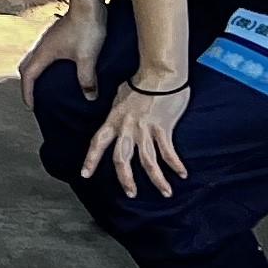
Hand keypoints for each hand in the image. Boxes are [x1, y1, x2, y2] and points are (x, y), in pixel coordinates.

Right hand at [17, 2, 109, 113]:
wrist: (89, 6)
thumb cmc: (86, 29)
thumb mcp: (88, 58)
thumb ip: (86, 79)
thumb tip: (89, 97)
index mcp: (44, 53)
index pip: (29, 76)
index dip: (28, 92)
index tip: (31, 106)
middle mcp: (42, 46)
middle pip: (26, 66)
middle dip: (28, 83)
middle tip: (35, 97)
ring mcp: (49, 39)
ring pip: (35, 59)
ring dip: (37, 73)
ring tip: (47, 85)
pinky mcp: (57, 35)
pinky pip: (45, 54)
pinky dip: (46, 65)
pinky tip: (61, 68)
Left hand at [82, 73, 191, 200]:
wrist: (160, 73)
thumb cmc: (142, 82)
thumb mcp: (121, 96)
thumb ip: (118, 112)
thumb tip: (116, 119)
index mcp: (113, 119)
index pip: (98, 142)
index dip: (91, 159)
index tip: (84, 174)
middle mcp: (126, 127)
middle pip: (121, 158)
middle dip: (125, 179)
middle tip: (131, 194)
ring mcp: (144, 128)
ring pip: (148, 161)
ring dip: (157, 179)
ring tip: (165, 192)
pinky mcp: (163, 128)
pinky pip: (168, 152)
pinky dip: (175, 165)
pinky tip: (182, 174)